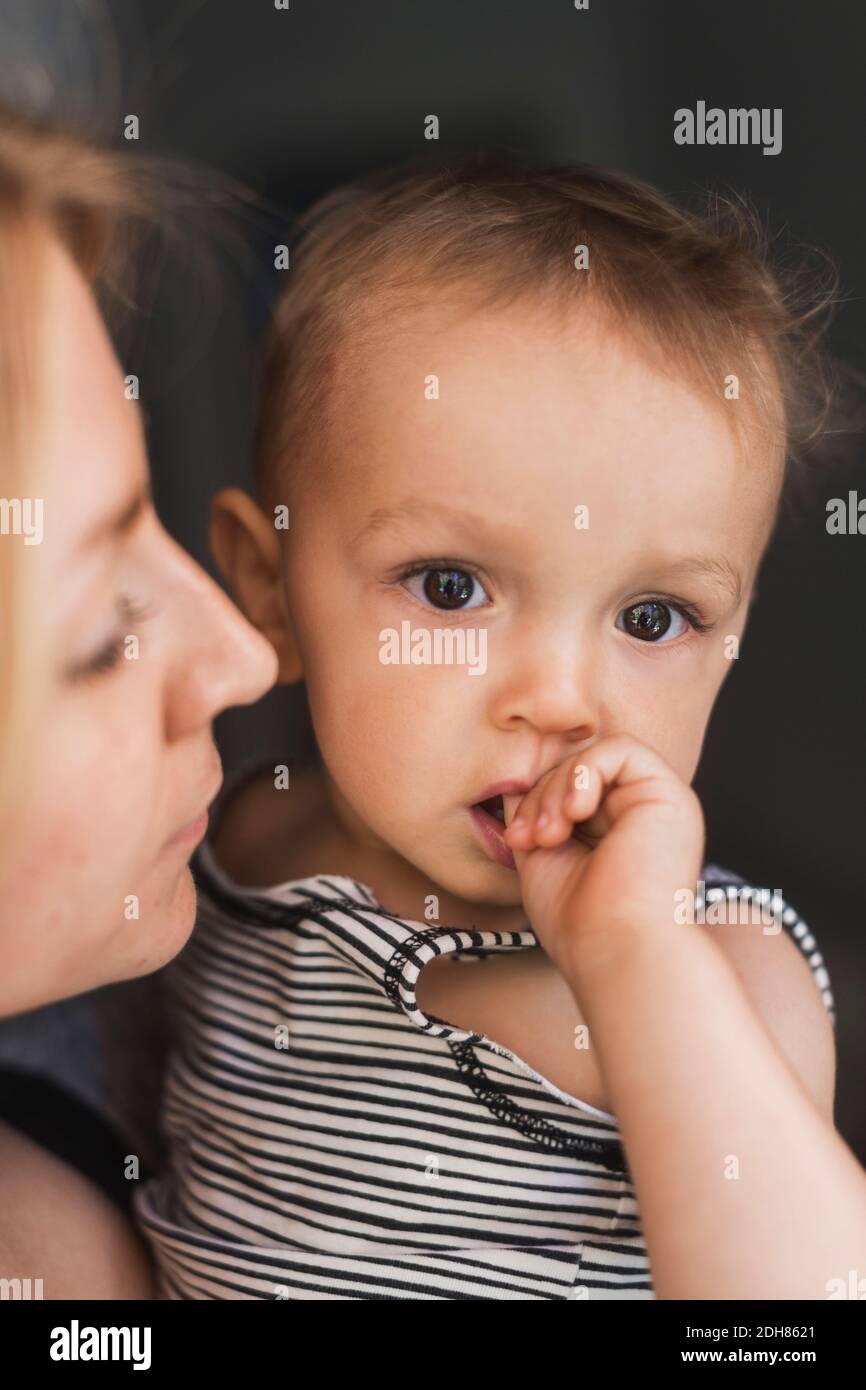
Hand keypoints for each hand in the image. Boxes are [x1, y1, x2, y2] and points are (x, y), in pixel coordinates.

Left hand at [502, 735, 704, 980]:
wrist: (615, 949)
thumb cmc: (579, 922)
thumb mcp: (542, 857)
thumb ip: (535, 814)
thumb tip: (517, 777)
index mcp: (615, 833)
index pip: (566, 789)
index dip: (534, 801)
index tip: (515, 839)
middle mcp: (640, 816)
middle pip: (577, 771)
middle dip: (540, 796)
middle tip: (529, 838)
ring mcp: (657, 804)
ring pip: (593, 758)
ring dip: (558, 789)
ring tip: (550, 835)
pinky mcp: (670, 793)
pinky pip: (620, 749)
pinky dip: (585, 773)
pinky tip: (575, 814)